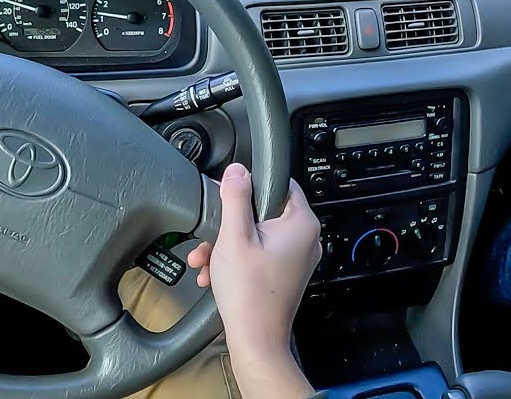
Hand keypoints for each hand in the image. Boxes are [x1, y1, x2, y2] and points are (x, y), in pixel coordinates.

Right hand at [186, 163, 320, 398]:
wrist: (254, 340)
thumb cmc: (248, 293)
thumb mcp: (234, 236)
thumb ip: (235, 198)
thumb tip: (238, 170)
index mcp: (302, 224)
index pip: (280, 184)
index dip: (251, 186)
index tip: (230, 196)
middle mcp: (305, 239)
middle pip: (262, 211)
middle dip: (229, 224)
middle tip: (212, 235)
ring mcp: (295, 258)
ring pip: (255, 235)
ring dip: (225, 244)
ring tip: (205, 259)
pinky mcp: (284, 273)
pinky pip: (257, 254)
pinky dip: (235, 260)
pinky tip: (213, 272)